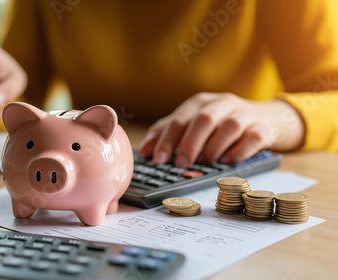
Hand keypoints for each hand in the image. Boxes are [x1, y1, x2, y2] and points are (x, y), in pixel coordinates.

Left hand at [139, 92, 304, 167]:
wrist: (269, 118)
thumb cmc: (222, 124)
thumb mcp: (194, 124)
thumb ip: (169, 133)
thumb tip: (145, 151)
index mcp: (201, 102)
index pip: (180, 118)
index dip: (167, 139)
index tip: (158, 159)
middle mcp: (222, 103)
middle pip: (204, 119)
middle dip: (190, 143)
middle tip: (181, 164)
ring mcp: (245, 114)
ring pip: (230, 126)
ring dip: (214, 147)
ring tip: (206, 162)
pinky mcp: (264, 127)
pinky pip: (253, 137)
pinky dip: (239, 151)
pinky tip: (228, 162)